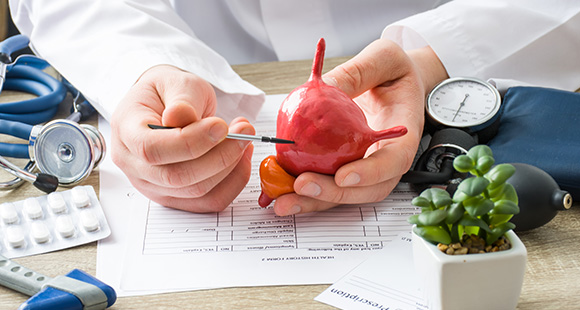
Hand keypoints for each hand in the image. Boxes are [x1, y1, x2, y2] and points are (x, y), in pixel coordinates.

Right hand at [110, 65, 254, 211]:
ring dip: (230, 167)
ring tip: (244, 138)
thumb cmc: (168, 92)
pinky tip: (241, 158)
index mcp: (126, 131)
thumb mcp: (176, 82)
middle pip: (177, 177)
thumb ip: (182, 99)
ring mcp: (153, 185)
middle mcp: (134, 165)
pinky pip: (208, 201)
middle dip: (219, 156)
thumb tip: (180, 116)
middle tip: (244, 132)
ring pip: (197, 191)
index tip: (221, 126)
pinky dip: (233, 182)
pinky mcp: (176, 196)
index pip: (152, 149)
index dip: (191, 142)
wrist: (167, 104)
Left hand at [273, 39, 447, 215]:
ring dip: (314, 201)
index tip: (343, 175)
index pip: (393, 162)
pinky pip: (328, 182)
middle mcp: (387, 159)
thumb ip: (357, 73)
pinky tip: (279, 188)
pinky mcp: (347, 167)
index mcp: (404, 135)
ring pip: (344, 193)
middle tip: (302, 186)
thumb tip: (324, 85)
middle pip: (366, 190)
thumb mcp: (383, 59)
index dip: (370, 174)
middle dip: (333, 194)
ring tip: (283, 201)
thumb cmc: (396, 71)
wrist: (396, 82)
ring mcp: (367, 168)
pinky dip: (304, 190)